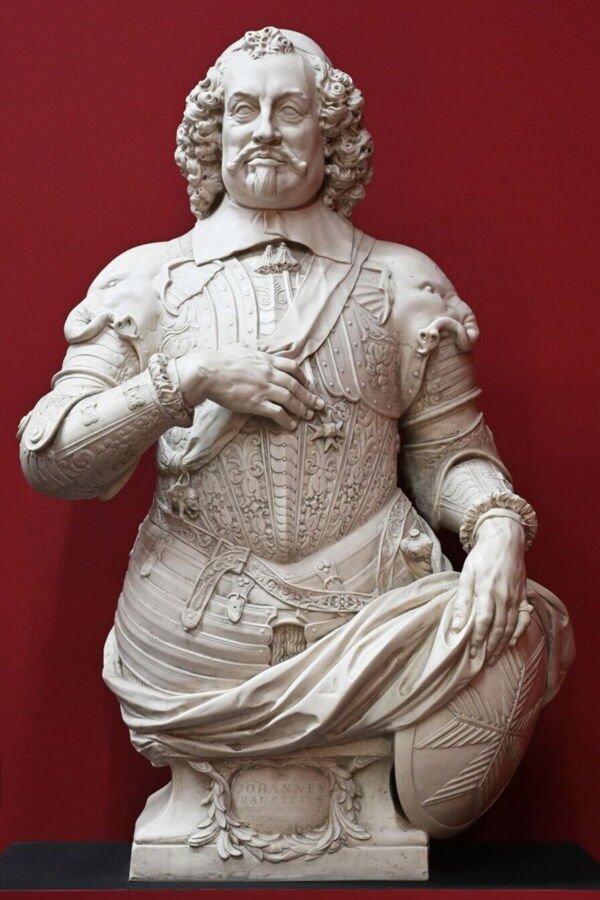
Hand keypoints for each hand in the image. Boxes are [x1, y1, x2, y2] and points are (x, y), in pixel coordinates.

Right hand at [175, 346, 324, 429]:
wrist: (207, 372)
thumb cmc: (218, 359)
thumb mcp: (240, 349)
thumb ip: (251, 351)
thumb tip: (250, 349)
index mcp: (266, 360)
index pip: (291, 367)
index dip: (302, 376)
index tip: (308, 384)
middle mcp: (269, 374)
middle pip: (295, 385)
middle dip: (309, 396)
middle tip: (319, 404)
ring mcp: (264, 388)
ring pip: (290, 399)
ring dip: (301, 408)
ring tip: (309, 416)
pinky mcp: (256, 403)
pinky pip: (276, 413)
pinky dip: (286, 419)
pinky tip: (291, 425)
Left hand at [450, 517, 531, 664]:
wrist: (505, 539)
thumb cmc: (482, 556)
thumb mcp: (466, 574)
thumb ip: (463, 600)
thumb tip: (457, 625)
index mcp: (487, 589)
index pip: (483, 621)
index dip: (478, 640)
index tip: (472, 654)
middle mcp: (505, 595)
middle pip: (499, 628)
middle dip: (491, 648)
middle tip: (483, 663)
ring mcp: (517, 596)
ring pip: (512, 626)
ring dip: (503, 644)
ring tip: (494, 658)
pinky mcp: (523, 595)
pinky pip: (524, 618)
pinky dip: (519, 632)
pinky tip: (512, 642)